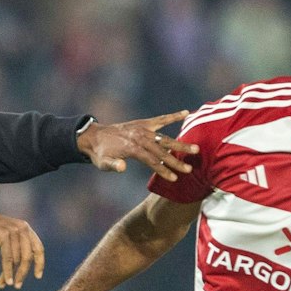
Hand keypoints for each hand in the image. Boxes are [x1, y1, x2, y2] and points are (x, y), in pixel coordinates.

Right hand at [0, 209, 45, 288]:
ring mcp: (13, 231)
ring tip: (6, 284)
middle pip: (28, 256)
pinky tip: (5, 282)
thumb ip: (16, 248)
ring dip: (12, 274)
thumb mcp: (6, 240)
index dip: (40, 263)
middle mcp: (22, 228)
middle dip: (23, 273)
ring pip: (17, 259)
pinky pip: (8, 259)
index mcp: (25, 228)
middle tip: (18, 286)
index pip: (38, 248)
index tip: (38, 276)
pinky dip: (7, 272)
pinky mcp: (3, 236)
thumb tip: (22, 269)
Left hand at [77, 111, 198, 181]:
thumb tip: (122, 167)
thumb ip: (113, 165)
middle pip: (162, 150)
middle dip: (176, 160)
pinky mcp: (144, 123)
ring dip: (180, 144)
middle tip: (189, 168)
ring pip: (165, 138)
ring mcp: (143, 129)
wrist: (94, 136)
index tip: (174, 178)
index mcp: (132, 147)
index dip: (163, 169)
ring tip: (195, 149)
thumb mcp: (102, 162)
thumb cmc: (100, 153)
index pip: (151, 160)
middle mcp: (140, 137)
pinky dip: (173, 116)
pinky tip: (187, 113)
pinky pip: (161, 120)